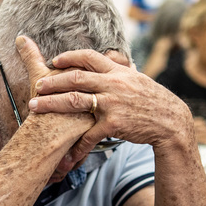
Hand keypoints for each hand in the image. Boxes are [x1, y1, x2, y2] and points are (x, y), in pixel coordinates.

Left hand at [26, 44, 192, 163]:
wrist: (170, 122)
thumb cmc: (153, 101)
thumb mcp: (138, 78)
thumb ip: (121, 68)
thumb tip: (110, 56)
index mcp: (117, 72)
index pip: (89, 57)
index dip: (68, 57)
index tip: (53, 61)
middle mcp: (113, 84)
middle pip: (75, 78)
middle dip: (52, 81)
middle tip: (36, 85)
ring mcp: (112, 104)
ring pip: (74, 101)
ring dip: (51, 103)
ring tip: (35, 106)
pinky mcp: (114, 123)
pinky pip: (89, 133)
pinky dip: (76, 143)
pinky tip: (66, 150)